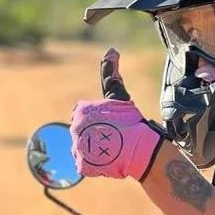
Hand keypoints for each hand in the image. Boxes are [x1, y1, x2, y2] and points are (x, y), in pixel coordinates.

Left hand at [69, 48, 163, 180]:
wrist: (141, 148)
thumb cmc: (132, 121)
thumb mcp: (119, 95)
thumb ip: (111, 74)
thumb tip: (111, 50)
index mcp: (80, 111)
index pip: (83, 115)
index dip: (99, 119)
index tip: (111, 123)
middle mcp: (73, 128)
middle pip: (82, 132)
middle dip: (96, 134)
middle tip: (114, 137)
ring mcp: (76, 147)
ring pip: (84, 149)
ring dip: (96, 150)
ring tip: (113, 149)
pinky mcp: (81, 165)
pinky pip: (85, 165)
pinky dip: (96, 165)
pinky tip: (109, 160)